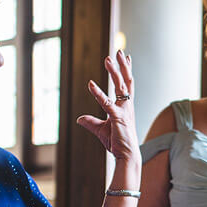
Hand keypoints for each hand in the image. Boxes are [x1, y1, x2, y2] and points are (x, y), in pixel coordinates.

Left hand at [79, 50, 138, 164]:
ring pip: (120, 87)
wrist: (126, 155)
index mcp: (125, 107)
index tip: (127, 56)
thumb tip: (79, 118)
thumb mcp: (101, 130)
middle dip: (123, 66)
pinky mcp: (117, 118)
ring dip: (114, 72)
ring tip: (108, 59)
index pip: (127, 85)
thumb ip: (91, 122)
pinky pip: (106, 103)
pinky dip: (98, 93)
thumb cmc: (117, 142)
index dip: (127, 70)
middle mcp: (127, 106)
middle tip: (118, 51)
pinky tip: (90, 84)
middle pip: (126, 81)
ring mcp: (123, 111)